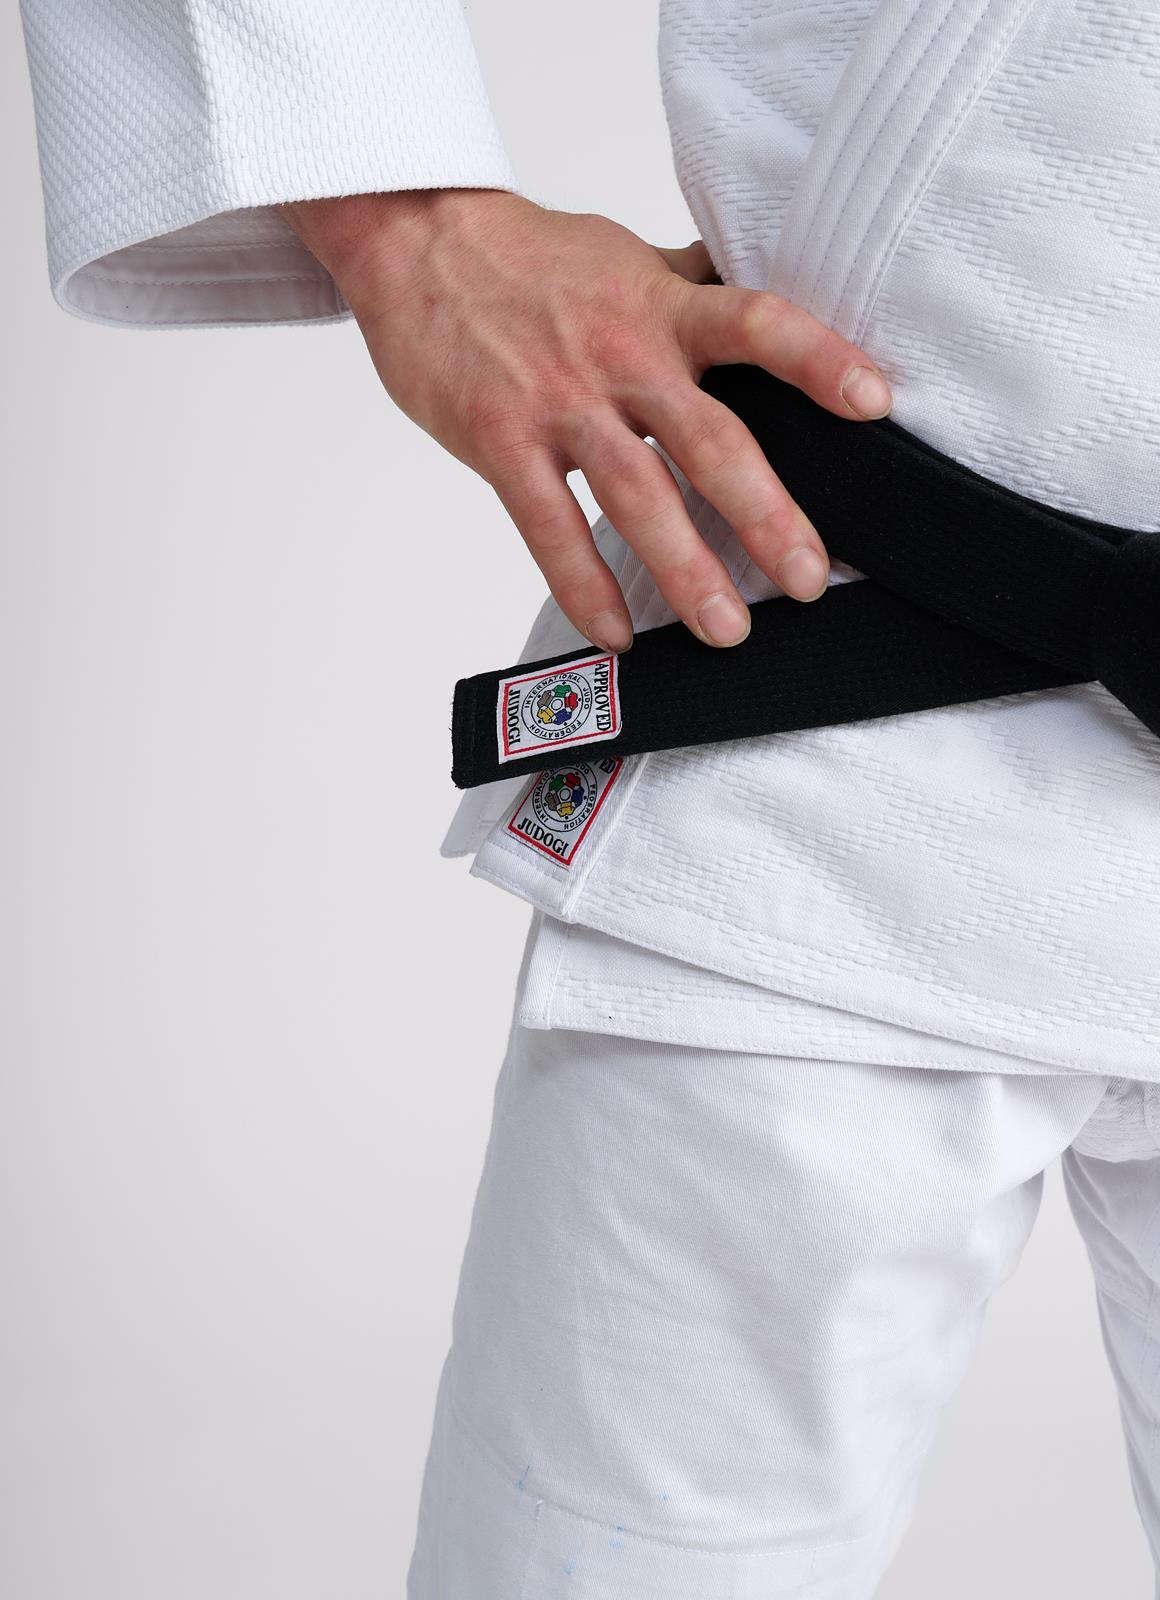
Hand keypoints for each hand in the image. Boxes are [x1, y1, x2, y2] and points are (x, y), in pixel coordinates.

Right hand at [279, 189, 891, 651]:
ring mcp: (559, 401)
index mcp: (662, 307)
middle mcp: (622, 355)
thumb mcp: (626, 256)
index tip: (876, 405)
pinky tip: (614, 633)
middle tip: (807, 579)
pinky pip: (549, 526)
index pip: (757, 324)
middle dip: (765, 516)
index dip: (818, 360)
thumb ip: (693, 287)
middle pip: (709, 439)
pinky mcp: (500, 439)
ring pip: (636, 496)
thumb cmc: (530, 259)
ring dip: (684, 571)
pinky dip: (582, 584)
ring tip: (726, 632)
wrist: (417, 240)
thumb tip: (758, 292)